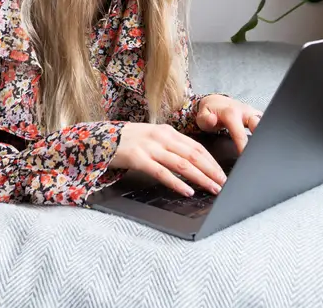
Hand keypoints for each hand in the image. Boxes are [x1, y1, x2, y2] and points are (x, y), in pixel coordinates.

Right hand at [111, 123, 227, 196]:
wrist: (99, 139)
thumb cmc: (128, 142)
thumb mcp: (152, 138)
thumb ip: (170, 147)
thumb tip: (192, 162)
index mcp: (167, 131)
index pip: (196, 146)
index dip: (211, 161)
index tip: (222, 173)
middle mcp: (161, 137)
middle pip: (193, 155)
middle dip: (211, 171)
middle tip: (223, 184)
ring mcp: (149, 147)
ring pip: (182, 164)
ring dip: (200, 178)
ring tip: (212, 188)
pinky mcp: (137, 158)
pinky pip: (162, 172)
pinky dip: (177, 183)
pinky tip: (187, 191)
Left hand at [194, 95, 262, 155]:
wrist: (215, 101)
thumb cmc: (209, 112)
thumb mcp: (202, 116)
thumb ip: (205, 120)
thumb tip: (212, 120)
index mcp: (232, 113)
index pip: (241, 135)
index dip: (244, 148)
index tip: (246, 159)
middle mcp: (245, 111)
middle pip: (259, 126)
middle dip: (262, 139)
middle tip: (260, 155)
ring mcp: (252, 112)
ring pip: (265, 123)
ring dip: (266, 136)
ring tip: (265, 151)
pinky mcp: (257, 115)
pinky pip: (265, 123)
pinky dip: (266, 133)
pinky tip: (266, 144)